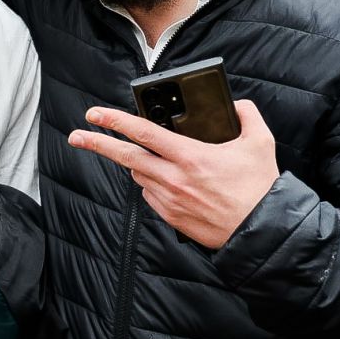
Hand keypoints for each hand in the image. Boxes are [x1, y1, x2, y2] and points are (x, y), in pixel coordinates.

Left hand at [68, 100, 278, 248]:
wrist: (261, 233)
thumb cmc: (260, 190)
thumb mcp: (260, 144)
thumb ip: (248, 116)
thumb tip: (237, 106)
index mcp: (191, 157)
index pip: (145, 133)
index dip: (117, 121)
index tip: (95, 113)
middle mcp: (175, 179)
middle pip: (127, 157)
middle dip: (98, 143)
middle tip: (78, 135)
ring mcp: (170, 200)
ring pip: (140, 176)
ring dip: (138, 164)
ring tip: (148, 156)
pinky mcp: (172, 217)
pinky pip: (151, 195)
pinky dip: (152, 184)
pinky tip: (168, 180)